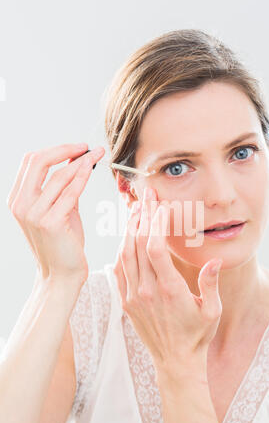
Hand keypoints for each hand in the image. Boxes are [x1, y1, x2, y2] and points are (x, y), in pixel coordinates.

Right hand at [7, 143, 104, 281]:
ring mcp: (33, 214)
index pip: (31, 162)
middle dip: (64, 149)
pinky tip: (92, 168)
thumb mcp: (60, 210)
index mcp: (17, 199)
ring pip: (57, 176)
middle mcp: (20, 205)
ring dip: (80, 162)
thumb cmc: (63, 244)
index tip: (77, 146)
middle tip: (86, 146)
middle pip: (38, 161)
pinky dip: (82, 176)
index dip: (55, 150)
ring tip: (97, 155)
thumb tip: (76, 161)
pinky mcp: (50, 223)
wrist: (62, 276)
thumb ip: (63, 188)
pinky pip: (69, 192)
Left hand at [113, 186, 222, 375]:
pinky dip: (122, 249)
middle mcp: (147, 291)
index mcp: (170, 290)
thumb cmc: (197, 335)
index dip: (156, 224)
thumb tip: (214, 261)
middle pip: (139, 245)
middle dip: (142, 216)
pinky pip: (119, 269)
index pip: (156, 249)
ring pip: (125, 254)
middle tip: (147, 195)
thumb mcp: (212, 312)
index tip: (161, 206)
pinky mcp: (126, 301)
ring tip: (136, 209)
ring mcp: (133, 296)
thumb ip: (210, 284)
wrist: (174, 361)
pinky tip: (128, 235)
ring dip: (129, 229)